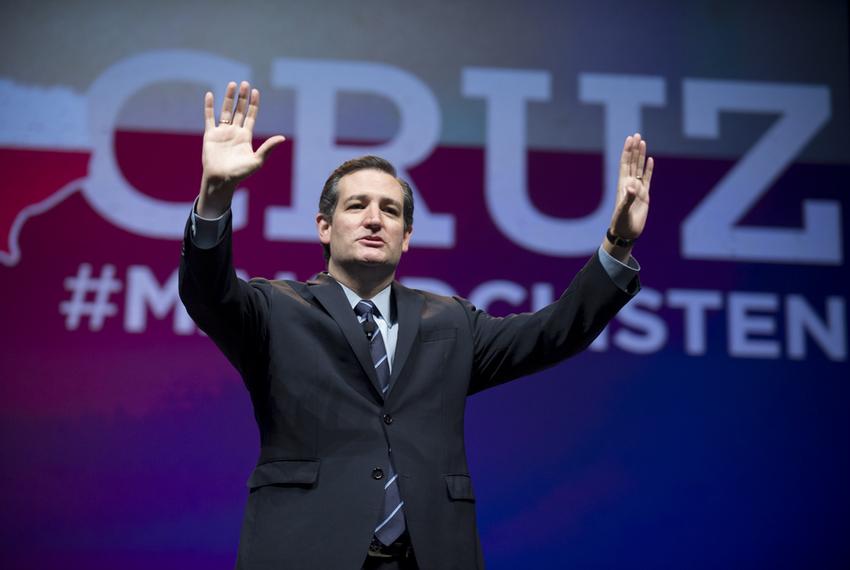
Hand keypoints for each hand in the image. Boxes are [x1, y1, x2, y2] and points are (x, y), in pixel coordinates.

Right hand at [197, 81, 285, 216]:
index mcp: (245, 137)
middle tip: (245, 83)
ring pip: (225, 111)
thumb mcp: (257, 160)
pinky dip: (209, 106)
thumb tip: (282, 138)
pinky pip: (209, 118)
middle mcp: (234, 132)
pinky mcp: (210, 135)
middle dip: (242, 98)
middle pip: (239, 110)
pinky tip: (210, 95)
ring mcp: (222, 132)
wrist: (221, 179)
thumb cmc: (240, 173)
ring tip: (232, 84)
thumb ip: (268, 148)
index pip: (250, 116)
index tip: (256, 92)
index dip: (253, 104)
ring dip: (228, 98)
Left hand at [609, 133, 652, 240]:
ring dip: (641, 155)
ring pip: (639, 168)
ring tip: (643, 142)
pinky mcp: (645, 195)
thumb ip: (628, 199)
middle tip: (637, 134)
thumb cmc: (621, 223)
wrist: (626, 233)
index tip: (630, 139)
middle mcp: (629, 184)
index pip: (625, 164)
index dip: (627, 151)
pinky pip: (647, 179)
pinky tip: (650, 160)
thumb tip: (633, 187)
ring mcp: (637, 189)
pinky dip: (648, 169)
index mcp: (622, 185)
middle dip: (634, 148)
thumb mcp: (623, 211)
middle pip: (632, 162)